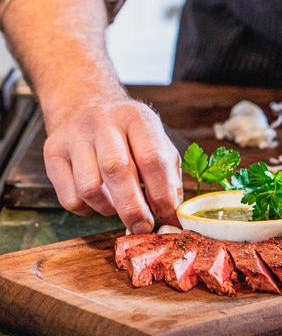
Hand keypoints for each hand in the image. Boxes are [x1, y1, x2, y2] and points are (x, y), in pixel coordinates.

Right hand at [43, 98, 182, 233]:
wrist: (87, 107)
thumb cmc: (129, 134)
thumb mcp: (156, 143)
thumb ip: (168, 176)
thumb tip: (174, 214)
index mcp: (136, 117)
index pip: (152, 158)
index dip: (162, 193)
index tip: (168, 216)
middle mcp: (103, 121)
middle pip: (117, 171)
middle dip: (133, 208)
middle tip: (143, 228)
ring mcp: (74, 135)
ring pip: (90, 188)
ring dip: (108, 208)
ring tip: (119, 206)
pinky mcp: (53, 151)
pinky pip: (69, 198)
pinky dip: (88, 210)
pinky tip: (99, 200)